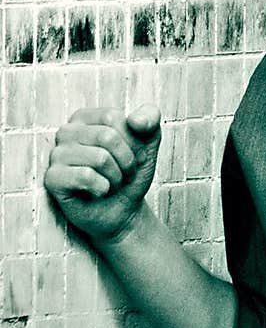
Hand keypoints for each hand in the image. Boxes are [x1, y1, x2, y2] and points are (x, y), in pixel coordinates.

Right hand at [44, 107, 161, 246]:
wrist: (123, 210)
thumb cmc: (130, 172)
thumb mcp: (148, 141)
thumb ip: (149, 118)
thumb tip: (136, 121)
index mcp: (84, 117)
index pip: (113, 117)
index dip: (131, 140)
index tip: (130, 154)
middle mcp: (66, 132)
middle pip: (107, 136)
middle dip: (125, 161)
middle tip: (123, 173)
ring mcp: (57, 155)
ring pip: (99, 158)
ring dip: (116, 176)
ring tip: (111, 183)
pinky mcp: (53, 179)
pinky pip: (85, 177)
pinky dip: (102, 188)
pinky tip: (99, 192)